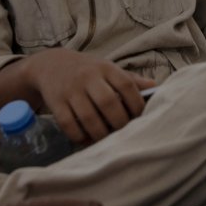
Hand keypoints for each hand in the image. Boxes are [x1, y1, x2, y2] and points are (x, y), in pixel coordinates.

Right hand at [24, 49, 155, 145]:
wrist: (50, 64)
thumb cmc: (88, 71)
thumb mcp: (108, 69)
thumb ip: (130, 80)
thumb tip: (155, 87)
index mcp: (106, 68)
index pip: (126, 84)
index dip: (137, 104)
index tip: (141, 118)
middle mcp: (88, 77)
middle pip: (108, 102)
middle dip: (119, 123)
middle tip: (123, 133)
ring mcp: (70, 90)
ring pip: (88, 117)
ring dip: (100, 134)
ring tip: (106, 140)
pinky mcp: (56, 102)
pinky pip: (68, 124)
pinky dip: (79, 136)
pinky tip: (86, 139)